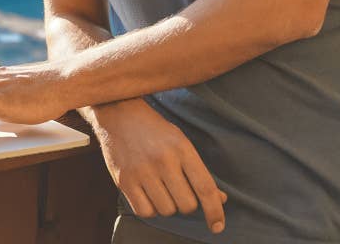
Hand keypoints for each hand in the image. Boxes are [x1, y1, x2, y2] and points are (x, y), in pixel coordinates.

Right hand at [91, 98, 226, 232]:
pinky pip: (145, 211)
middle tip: (178, 189)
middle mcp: (163, 160)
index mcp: (181, 148)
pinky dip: (150, 208)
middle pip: (186, 204)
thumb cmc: (155, 130)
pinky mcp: (124, 180)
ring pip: (166, 210)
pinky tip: (148, 193)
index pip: (205, 187)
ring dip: (167, 205)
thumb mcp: (181, 142)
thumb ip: (199, 171)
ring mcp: (142, 171)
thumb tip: (220, 199)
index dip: (215, 211)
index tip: (217, 225)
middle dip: (186, 203)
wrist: (119, 113)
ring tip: (161, 188)